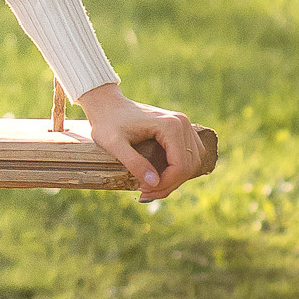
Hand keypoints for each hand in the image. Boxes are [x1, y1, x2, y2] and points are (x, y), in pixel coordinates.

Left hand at [72, 82, 208, 202]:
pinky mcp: (181, 129)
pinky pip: (188, 156)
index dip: (165, 184)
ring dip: (174, 179)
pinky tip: (158, 177)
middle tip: (144, 193)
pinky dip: (177, 170)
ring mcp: (184, 125)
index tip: (142, 190)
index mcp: (170, 126)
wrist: (107, 105)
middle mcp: (182, 123)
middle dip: (169, 185)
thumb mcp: (114, 144)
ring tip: (151, 188)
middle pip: (189, 167)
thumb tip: (154, 183)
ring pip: (191, 163)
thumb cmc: (107, 122)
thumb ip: (133, 163)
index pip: (180, 166)